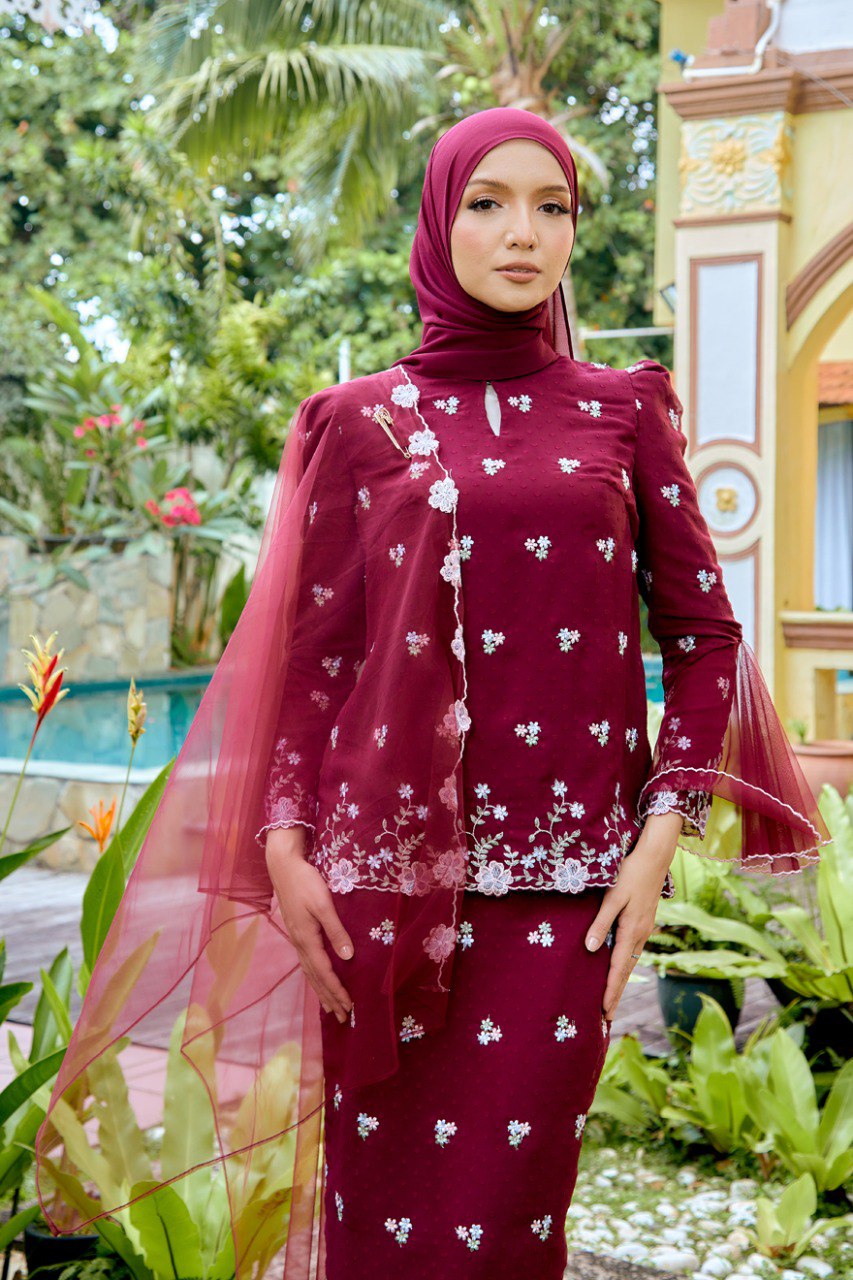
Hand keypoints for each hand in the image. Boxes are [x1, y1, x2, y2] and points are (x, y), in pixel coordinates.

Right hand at [266, 828, 354, 1023]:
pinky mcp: (296, 932)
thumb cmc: (306, 882)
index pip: (325, 972)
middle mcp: (300, 943)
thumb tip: (348, 957)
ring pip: (309, 972)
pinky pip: (306, 963)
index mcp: (307, 938)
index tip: (349, 1006)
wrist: (283, 866)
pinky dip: (314, 977)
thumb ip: (336, 930)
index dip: (337, 990)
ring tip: (330, 1008)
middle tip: (342, 1018)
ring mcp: (296, 938)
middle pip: (315, 978)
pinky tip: (317, 980)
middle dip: (329, 998)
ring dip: (320, 991)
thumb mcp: (324, 904)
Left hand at [584, 811, 681, 1019]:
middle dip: (616, 993)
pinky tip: (620, 967)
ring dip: (621, 980)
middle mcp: (641, 934)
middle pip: (626, 970)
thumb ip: (600, 922)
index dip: (610, 990)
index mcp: (632, 930)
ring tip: (611, 998)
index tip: (603, 1011)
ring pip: (631, 961)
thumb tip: (589, 949)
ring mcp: (645, 928)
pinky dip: (625, 964)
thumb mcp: (612, 896)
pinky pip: (633, 950)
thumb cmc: (630, 872)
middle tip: (606, 1017)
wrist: (655, 857)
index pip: (618, 968)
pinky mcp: (644, 921)